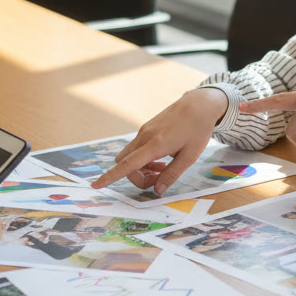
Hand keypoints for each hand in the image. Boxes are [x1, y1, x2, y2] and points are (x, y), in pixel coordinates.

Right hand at [90, 88, 228, 195]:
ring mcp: (143, 131)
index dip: (110, 177)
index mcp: (155, 144)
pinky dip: (143, 159)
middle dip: (135, 177)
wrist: (198, 104)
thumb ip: (172, 174)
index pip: (127, 165)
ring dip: (140, 169)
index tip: (96, 185)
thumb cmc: (198, 130)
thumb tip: (158, 191)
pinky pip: (136, 149)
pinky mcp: (146, 129)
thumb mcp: (190, 156)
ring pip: (128, 156)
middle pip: (124, 163)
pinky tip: (161, 158)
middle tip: (159, 179)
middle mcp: (144, 137)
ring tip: (162, 168)